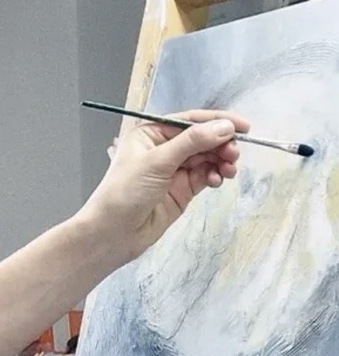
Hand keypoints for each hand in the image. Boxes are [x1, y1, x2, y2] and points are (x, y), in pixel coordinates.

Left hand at [82, 108, 248, 265]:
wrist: (113, 234)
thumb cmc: (124, 193)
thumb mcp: (158, 161)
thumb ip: (192, 142)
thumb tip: (224, 127)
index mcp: (152, 132)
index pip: (190, 121)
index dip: (217, 122)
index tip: (242, 126)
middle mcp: (164, 148)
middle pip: (202, 138)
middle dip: (221, 144)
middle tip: (235, 153)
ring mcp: (174, 170)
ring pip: (207, 158)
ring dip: (221, 160)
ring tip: (230, 169)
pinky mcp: (182, 190)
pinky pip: (205, 176)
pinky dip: (215, 176)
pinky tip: (218, 180)